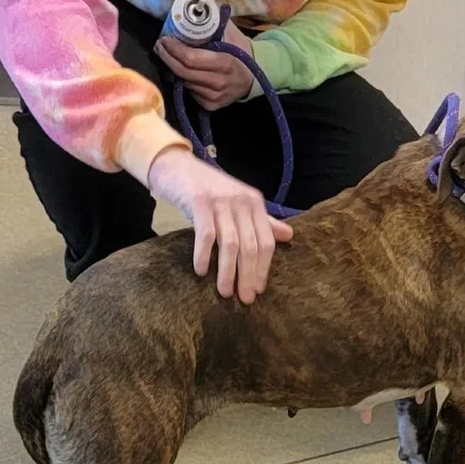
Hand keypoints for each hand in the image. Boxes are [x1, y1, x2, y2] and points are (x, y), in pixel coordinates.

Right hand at [148, 147, 292, 303]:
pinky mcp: (199, 201)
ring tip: (225, 292)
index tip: (259, 290)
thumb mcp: (238, 203)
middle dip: (248, 276)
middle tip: (245, 298)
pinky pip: (206, 235)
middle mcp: (241, 201)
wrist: (176, 165)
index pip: (266, 241)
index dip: (263, 268)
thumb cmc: (208, 190)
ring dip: (228, 272)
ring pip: (230, 244)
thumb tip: (288, 235)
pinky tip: (202, 271)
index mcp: (254, 203)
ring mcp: (220, 201)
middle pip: (250, 246)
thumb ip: (262, 221)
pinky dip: (204, 255)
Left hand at [155, 21, 254, 110]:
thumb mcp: (230, 35)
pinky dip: (184, 80)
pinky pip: (190, 91)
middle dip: (168, 58)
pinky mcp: (210, 106)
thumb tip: (189, 20)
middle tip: (160, 46)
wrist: (251, 78)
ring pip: (184, 82)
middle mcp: (219, 83)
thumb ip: (211, 27)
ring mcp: (214, 97)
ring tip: (169, 56)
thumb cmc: (239, 52)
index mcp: (225, 64)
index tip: (165, 39)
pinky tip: (183, 71)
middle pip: (183, 72)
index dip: (174, 49)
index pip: (191, 59)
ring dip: (173, 69)